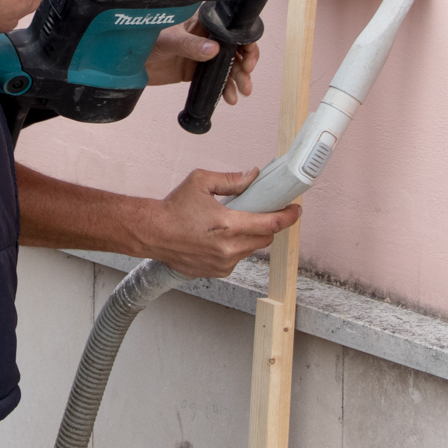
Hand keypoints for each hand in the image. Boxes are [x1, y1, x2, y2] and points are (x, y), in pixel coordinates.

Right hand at [135, 167, 298, 278]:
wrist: (153, 233)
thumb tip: (252, 176)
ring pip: (251, 250)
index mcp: (228, 224)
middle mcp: (229, 248)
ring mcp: (223, 263)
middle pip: (266, 239)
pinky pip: (237, 259)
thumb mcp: (201, 181)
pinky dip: (235, 248)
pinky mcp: (217, 271)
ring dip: (250, 237)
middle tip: (259, 213)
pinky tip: (219, 238)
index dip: (288, 217)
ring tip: (231, 225)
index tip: (295, 211)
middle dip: (267, 226)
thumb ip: (231, 180)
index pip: (271, 224)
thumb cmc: (173, 208)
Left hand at [143, 18, 259, 103]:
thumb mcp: (167, 39)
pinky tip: (228, 97)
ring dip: (236, 79)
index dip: (244, 41)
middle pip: (234, 49)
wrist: (125, 60)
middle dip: (244, 64)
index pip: (231, 28)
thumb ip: (189, 45)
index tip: (247, 56)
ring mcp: (201, 55)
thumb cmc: (142, 38)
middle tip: (245, 77)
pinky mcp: (194, 72)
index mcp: (201, 22)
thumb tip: (213, 50)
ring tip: (239, 93)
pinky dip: (223, 89)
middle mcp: (205, 37)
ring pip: (227, 67)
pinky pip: (214, 80)